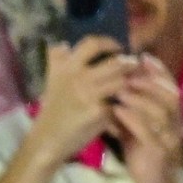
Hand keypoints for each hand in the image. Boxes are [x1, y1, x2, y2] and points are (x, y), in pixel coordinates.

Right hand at [25, 36, 130, 166]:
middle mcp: (77, 77)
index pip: (92, 44)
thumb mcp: (53, 80)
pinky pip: (119, 102)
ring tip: (134, 84)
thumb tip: (64, 44)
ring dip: (131, 82)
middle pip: (115, 62)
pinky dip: (125, 104)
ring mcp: (88, 93)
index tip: (118, 48)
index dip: (109, 42)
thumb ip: (58, 62)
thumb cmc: (54, 110)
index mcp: (66, 67)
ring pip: (121, 80)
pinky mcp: (97, 111)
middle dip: (129, 63)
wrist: (47, 140)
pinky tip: (127, 106)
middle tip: (134, 66)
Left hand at [111, 57, 182, 182]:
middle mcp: (176, 125)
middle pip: (170, 94)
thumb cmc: (145, 158)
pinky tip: (119, 112)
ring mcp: (170, 139)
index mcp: (173, 117)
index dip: (159, 71)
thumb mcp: (137, 130)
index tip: (143, 56)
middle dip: (150, 79)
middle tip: (129, 69)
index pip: (171, 87)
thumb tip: (115, 87)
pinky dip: (134, 119)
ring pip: (161, 111)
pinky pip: (149, 133)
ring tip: (121, 88)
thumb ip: (130, 111)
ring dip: (141, 97)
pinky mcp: (159, 154)